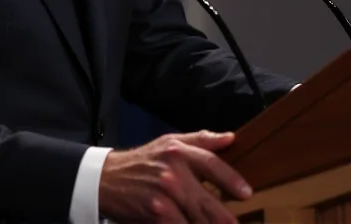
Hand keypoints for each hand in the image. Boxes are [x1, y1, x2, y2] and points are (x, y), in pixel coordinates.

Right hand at [98, 130, 250, 222]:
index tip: (246, 193)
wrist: (108, 178)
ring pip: (198, 221)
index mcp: (178, 151)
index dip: (231, 179)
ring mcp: (164, 195)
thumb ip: (201, 140)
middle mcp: (173, 172)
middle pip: (209, 202)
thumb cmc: (144, 160)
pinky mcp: (157, 214)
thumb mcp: (169, 142)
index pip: (211, 164)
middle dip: (225, 220)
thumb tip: (231, 138)